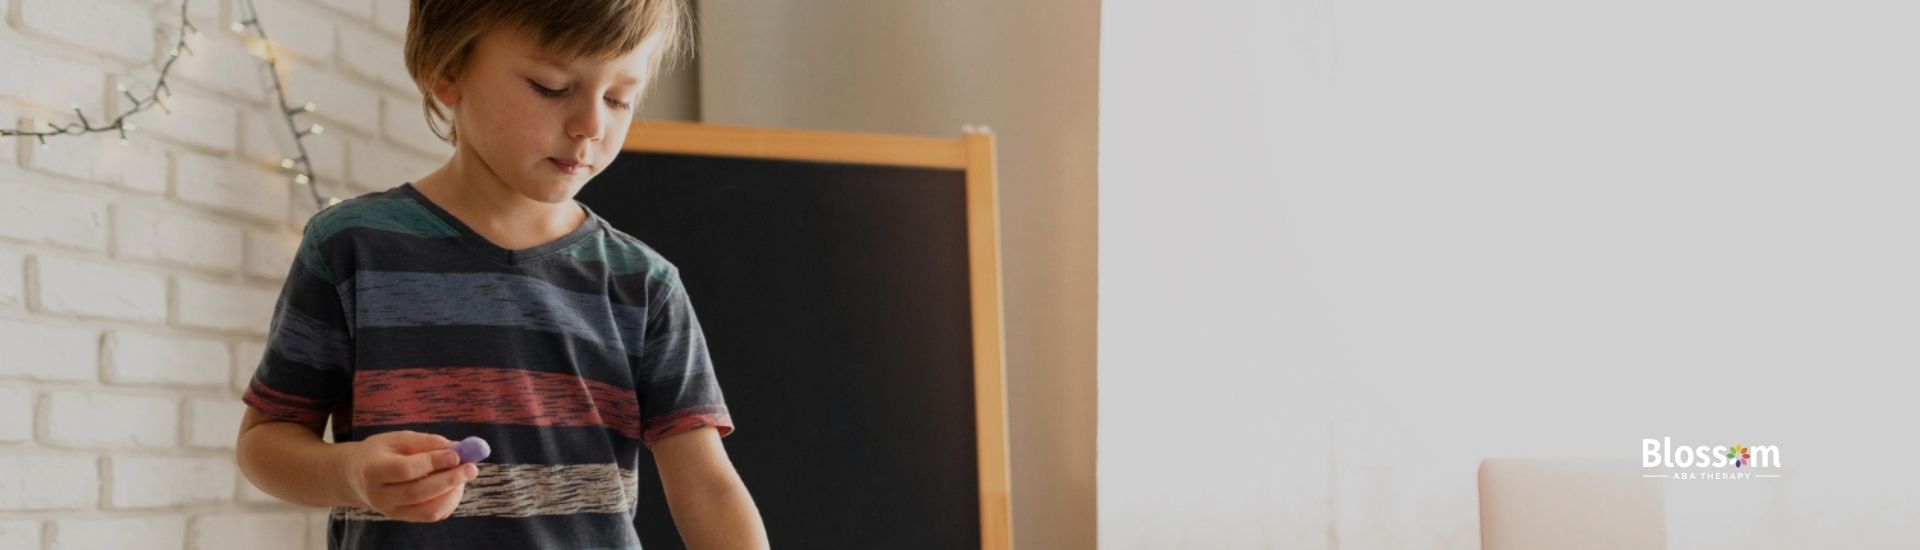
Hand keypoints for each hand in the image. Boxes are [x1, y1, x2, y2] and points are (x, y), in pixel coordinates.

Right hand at [341, 431, 479, 521]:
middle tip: (471, 468)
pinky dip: (448, 502)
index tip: (457, 454)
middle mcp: (380, 495)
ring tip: (464, 475)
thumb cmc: (380, 453)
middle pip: (418, 492)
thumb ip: (426, 442)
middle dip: (449, 480)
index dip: (434, 462)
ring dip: (452, 493)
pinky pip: (431, 516)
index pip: (406, 470)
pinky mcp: (402, 518)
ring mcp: (390, 511)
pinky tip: (454, 486)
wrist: (354, 477)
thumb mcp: (397, 439)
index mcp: (374, 470)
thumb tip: (458, 447)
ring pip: (428, 510)